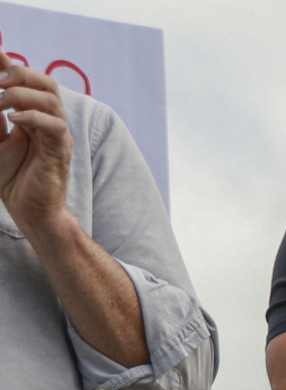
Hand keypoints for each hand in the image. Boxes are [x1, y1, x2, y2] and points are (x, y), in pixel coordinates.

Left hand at [0, 65, 72, 233]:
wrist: (27, 210)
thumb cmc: (12, 177)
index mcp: (35, 116)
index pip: (29, 81)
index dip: (11, 64)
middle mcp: (50, 122)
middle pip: (46, 83)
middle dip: (21, 74)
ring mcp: (57, 136)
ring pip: (51, 100)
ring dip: (22, 95)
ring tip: (0, 103)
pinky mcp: (60, 152)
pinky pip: (54, 126)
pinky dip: (33, 117)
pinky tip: (13, 119)